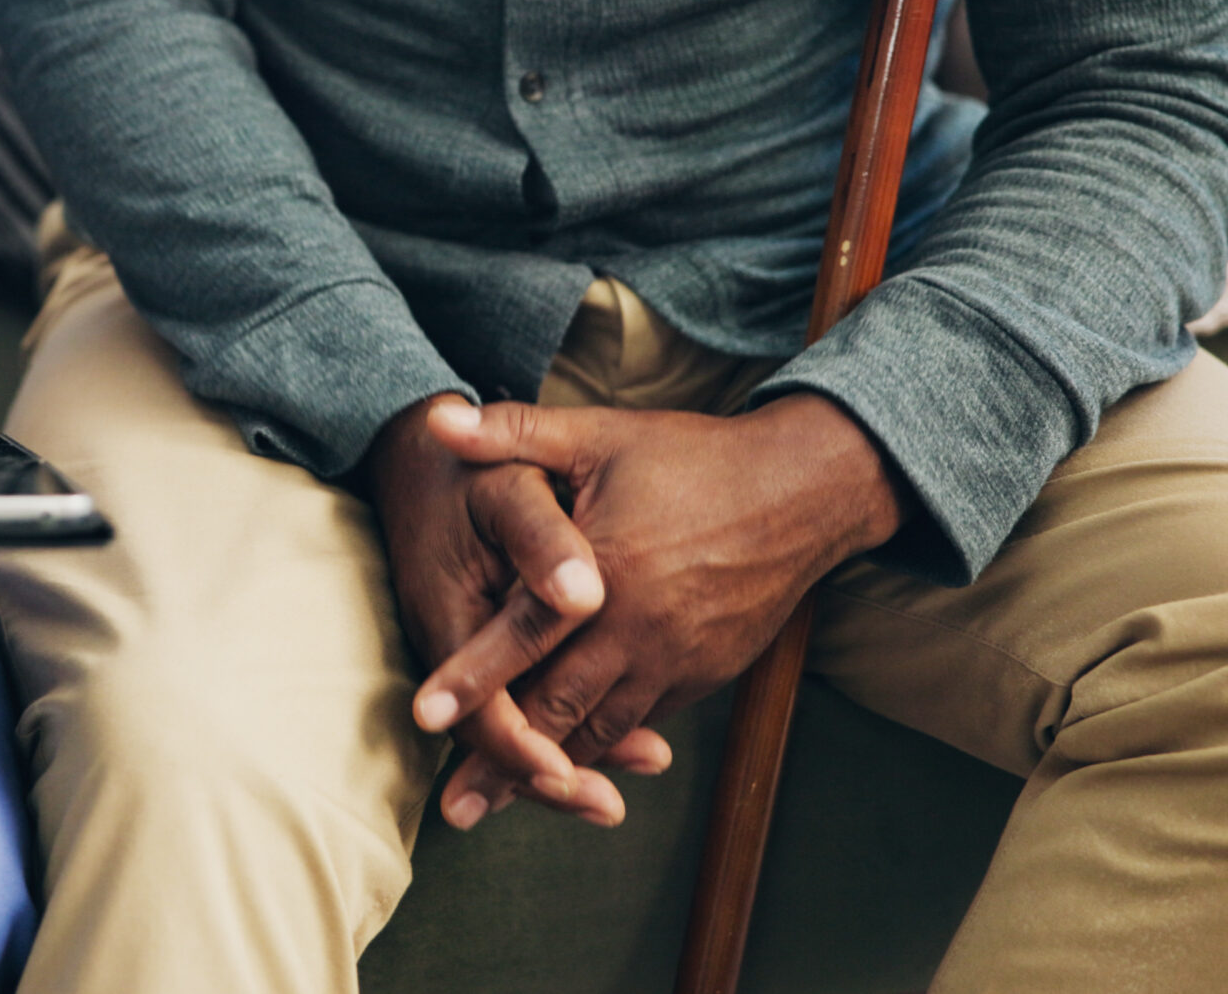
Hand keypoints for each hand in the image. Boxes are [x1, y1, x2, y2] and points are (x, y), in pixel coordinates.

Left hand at [418, 393, 905, 827]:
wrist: (804, 493)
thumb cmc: (692, 459)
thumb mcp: (600, 433)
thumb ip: (512, 431)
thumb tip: (434, 417)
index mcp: (605, 571)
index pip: (523, 636)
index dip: (471, 679)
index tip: (423, 718)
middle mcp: (638, 629)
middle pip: (558, 709)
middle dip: (502, 764)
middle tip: (454, 810)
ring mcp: (674, 660)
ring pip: (600, 731)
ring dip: (550, 774)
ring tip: (498, 806)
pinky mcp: (701, 676)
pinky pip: (639, 721)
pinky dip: (600, 748)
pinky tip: (564, 771)